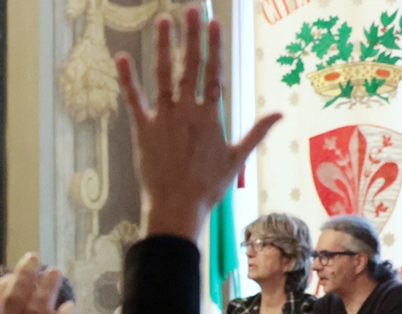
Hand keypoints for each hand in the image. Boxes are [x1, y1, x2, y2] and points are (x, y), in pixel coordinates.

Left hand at [115, 9, 280, 240]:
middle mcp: (189, 112)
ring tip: (163, 21)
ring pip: (165, 76)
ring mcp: (165, 119)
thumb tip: (280, 114)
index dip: (215, 47)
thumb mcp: (237, 159)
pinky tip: (121, 57)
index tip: (215, 23)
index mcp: (211, 116)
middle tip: (191, 10)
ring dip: (163, 47)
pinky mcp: (144, 130)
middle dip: (191, 37)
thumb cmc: (208, 187)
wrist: (179, 207)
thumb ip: (256, 132)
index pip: (215, 74)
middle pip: (191, 67)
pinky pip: (135, 100)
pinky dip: (127, 79)